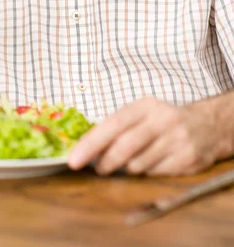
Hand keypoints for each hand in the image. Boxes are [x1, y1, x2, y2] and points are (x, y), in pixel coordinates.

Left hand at [68, 96, 232, 175]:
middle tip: (98, 169)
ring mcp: (176, 140)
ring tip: (132, 162)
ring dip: (128, 168)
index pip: (112, 125)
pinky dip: (147, 173)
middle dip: (106, 162)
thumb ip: (117, 127)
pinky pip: (155, 174)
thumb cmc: (163, 121)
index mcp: (145, 106)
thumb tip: (85, 146)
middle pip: (125, 147)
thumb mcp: (141, 113)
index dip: (91, 144)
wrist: (207, 125)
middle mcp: (162, 120)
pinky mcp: (187, 159)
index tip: (74, 159)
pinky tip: (152, 163)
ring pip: (139, 164)